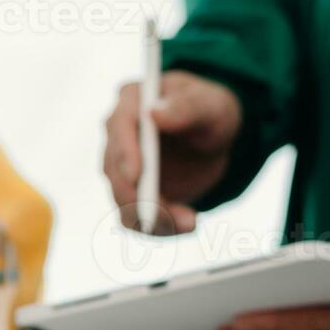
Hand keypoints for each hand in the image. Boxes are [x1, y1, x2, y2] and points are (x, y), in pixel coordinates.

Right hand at [103, 71, 241, 233]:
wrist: (214, 139)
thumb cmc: (210, 111)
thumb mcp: (210, 104)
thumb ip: (186, 106)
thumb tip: (154, 113)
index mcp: (131, 102)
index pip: (118, 125)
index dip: (125, 152)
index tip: (136, 176)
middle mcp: (117, 136)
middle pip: (114, 171)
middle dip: (139, 197)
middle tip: (171, 216)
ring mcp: (120, 168)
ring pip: (124, 200)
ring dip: (153, 217)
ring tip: (188, 222)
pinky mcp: (132, 193)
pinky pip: (136, 218)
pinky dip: (159, 227)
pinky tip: (186, 224)